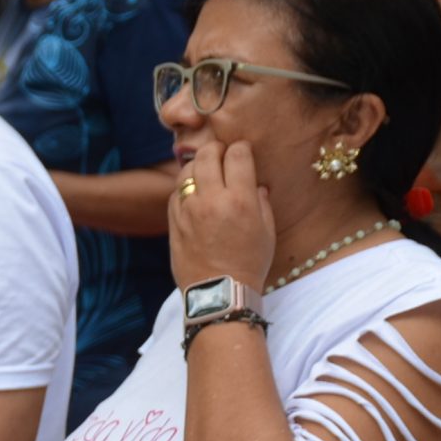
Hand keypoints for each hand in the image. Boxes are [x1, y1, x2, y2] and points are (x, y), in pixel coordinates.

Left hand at [168, 139, 274, 291]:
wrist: (220, 292)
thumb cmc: (249, 263)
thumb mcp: (267, 230)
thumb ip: (261, 201)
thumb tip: (255, 183)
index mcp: (240, 200)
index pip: (237, 155)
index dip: (241, 148)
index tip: (243, 151)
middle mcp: (212, 201)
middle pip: (207, 155)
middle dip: (216, 148)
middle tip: (221, 153)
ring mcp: (188, 211)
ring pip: (186, 171)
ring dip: (197, 166)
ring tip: (206, 171)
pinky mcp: (173, 223)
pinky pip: (175, 194)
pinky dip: (184, 188)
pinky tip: (194, 193)